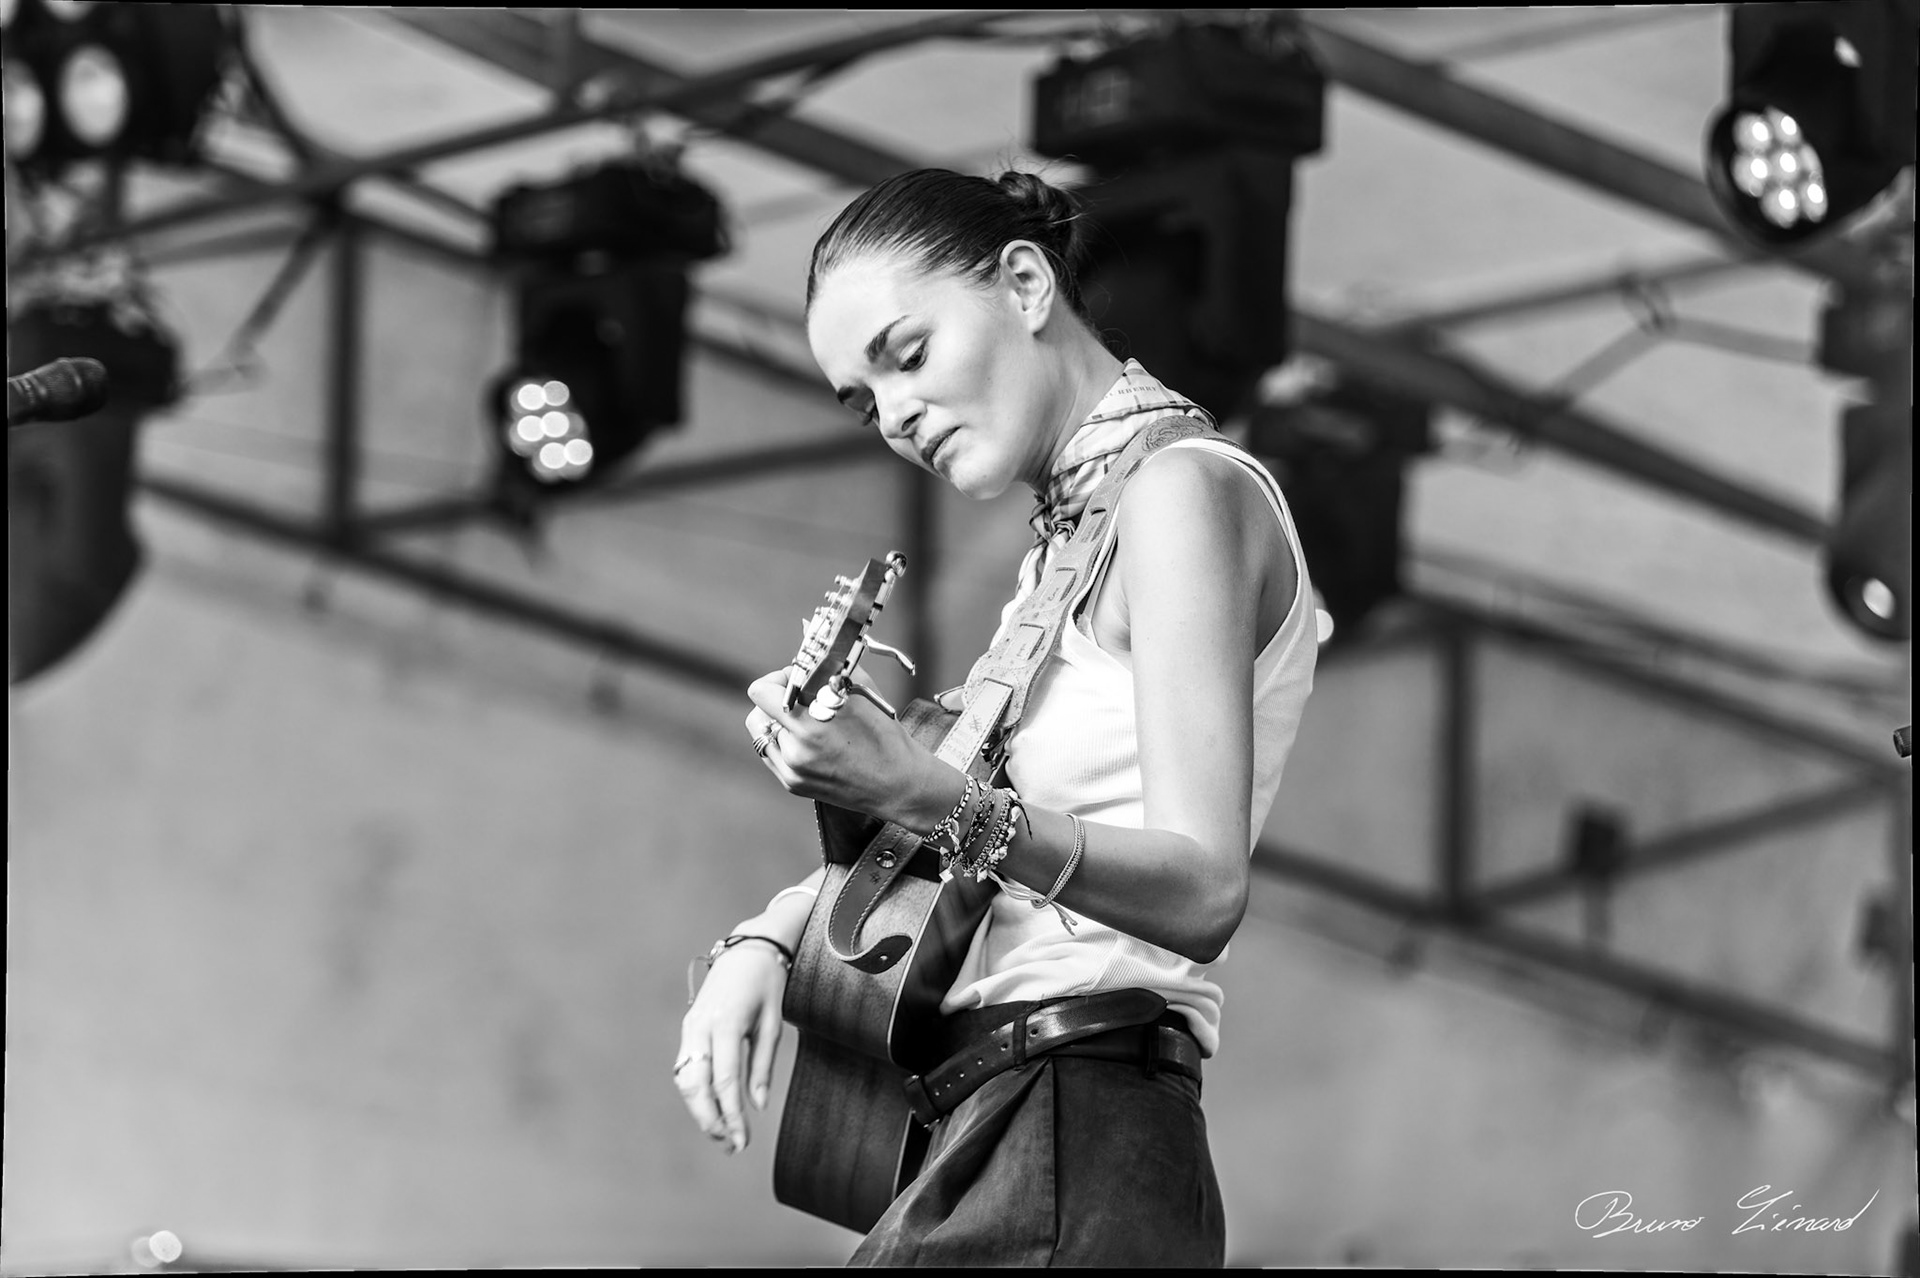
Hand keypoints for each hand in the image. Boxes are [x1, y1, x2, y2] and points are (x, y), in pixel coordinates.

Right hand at [674, 939, 787, 1153]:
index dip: (731, 1115)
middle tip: (730, 1145)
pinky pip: (686, 1067)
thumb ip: (762, 1066)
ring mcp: (691, 1026)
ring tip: (721, 1133)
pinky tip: (711, 1108)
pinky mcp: (688, 1027)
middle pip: (696, 1086)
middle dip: (710, 1120)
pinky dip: (695, 1092)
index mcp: (727, 1024)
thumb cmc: (767, 984)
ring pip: (685, 1079)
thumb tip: (757, 1107)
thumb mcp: (773, 1023)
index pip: (725, 1081)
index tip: (742, 1141)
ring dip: (699, 1110)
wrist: (748, 948)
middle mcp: (702, 1027)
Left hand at [743, 667, 949, 826]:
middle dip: (777, 701)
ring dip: (778, 723)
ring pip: (762, 734)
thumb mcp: (860, 690)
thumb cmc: (885, 735)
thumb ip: (828, 661)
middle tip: (802, 701)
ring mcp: (793, 770)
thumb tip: (807, 631)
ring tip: (806, 723)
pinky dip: (783, 743)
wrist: (899, 783)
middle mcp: (797, 750)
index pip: (763, 692)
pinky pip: (771, 754)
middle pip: (758, 712)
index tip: (798, 680)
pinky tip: (807, 741)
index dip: (780, 679)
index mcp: (812, 724)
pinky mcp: (793, 784)